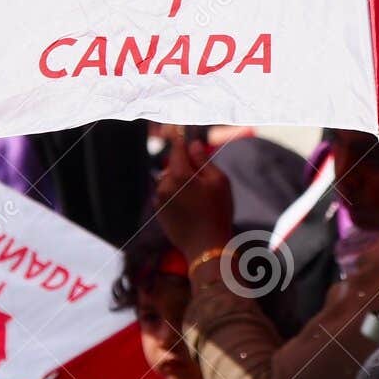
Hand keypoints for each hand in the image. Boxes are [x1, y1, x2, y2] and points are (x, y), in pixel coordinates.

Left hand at [152, 133, 233, 263]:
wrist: (206, 247)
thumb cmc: (217, 212)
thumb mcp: (219, 182)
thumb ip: (204, 160)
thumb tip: (193, 144)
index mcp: (179, 174)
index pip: (177, 148)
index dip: (181, 139)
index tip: (183, 131)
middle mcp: (164, 184)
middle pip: (173, 165)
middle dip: (185, 166)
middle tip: (204, 177)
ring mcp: (159, 199)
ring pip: (169, 180)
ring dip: (180, 181)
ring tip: (200, 197)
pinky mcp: (159, 212)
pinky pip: (167, 195)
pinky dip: (177, 195)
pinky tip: (192, 208)